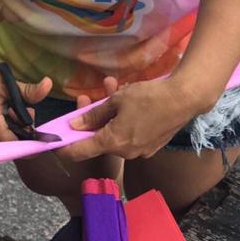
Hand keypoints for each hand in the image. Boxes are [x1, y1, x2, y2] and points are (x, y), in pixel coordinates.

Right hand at [0, 53, 52, 142]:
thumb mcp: (4, 82)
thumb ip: (28, 90)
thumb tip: (48, 86)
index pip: (15, 146)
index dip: (29, 143)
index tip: (40, 137)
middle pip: (6, 144)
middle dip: (19, 132)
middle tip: (23, 111)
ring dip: (7, 129)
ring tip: (9, 107)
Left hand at [62, 77, 204, 160]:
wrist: (185, 99)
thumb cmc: (149, 97)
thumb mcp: (118, 100)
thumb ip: (94, 115)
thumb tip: (76, 125)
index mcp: (113, 142)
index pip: (80, 152)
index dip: (64, 148)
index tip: (54, 142)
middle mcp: (125, 152)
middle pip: (98, 139)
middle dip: (90, 120)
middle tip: (86, 99)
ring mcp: (140, 151)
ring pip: (115, 133)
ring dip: (109, 114)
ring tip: (110, 88)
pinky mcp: (151, 146)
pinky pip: (130, 134)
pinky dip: (124, 120)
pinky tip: (128, 100)